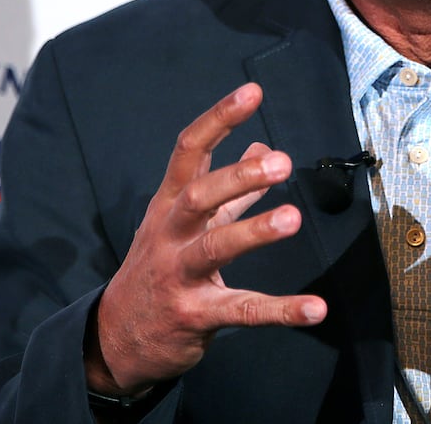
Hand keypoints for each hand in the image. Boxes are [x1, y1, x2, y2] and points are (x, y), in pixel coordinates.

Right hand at [85, 83, 326, 394]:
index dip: (219, 119)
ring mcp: (178, 276)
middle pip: (199, 196)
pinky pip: (242, 311)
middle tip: (281, 163)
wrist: (115, 338)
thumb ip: (229, 189)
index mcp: (169, 204)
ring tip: (292, 218)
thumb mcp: (182, 223)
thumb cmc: (157, 270)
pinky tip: (315, 308)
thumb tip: (261, 144)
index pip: (189, 150)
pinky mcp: (195, 316)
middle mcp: (170, 234)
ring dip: (254, 231)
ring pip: (214, 248)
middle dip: (238, 177)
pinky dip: (280, 310)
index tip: (252, 92)